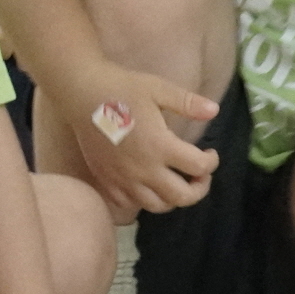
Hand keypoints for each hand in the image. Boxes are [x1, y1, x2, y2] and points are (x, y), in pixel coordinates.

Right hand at [53, 62, 218, 215]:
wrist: (80, 92)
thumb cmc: (121, 87)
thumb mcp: (158, 89)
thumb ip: (188, 103)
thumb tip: (214, 110)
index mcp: (160, 146)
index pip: (199, 167)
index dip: (211, 162)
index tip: (210, 153)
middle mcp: (143, 169)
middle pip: (181, 197)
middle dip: (199, 189)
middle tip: (200, 175)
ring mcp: (123, 178)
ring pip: (156, 206)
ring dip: (172, 198)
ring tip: (175, 182)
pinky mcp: (106, 179)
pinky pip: (128, 203)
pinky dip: (143, 199)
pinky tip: (146, 184)